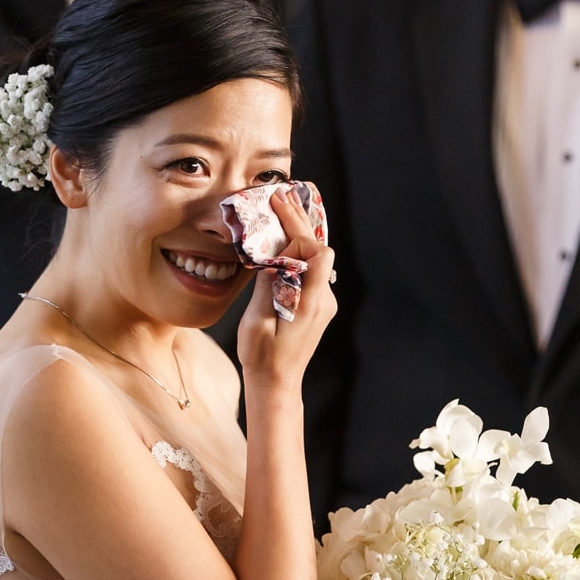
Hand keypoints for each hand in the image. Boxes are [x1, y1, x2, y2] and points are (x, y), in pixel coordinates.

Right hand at [235, 186, 335, 399]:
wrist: (276, 383)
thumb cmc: (262, 356)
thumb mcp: (257, 321)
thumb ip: (268, 288)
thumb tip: (273, 259)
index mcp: (310, 303)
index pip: (319, 256)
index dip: (301, 237)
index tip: (279, 219)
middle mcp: (322, 299)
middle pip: (319, 251)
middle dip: (299, 223)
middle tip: (280, 197)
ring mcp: (322, 302)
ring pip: (316, 259)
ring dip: (299, 235)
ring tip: (283, 208)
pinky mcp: (316, 304)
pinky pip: (311, 270)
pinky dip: (298, 252)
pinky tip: (284, 240)